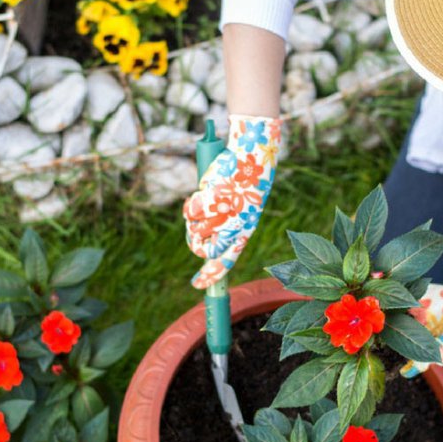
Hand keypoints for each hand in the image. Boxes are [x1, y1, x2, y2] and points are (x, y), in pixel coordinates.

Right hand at [183, 114, 281, 288]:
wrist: (252, 156)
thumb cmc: (247, 182)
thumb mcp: (242, 210)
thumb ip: (227, 226)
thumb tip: (204, 240)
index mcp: (245, 232)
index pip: (226, 262)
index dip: (210, 277)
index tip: (196, 285)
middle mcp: (234, 228)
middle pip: (204, 250)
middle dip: (195, 243)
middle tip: (195, 231)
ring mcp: (221, 216)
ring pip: (194, 230)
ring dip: (194, 219)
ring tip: (206, 202)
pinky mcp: (210, 202)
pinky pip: (189, 213)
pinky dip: (191, 204)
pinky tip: (202, 192)